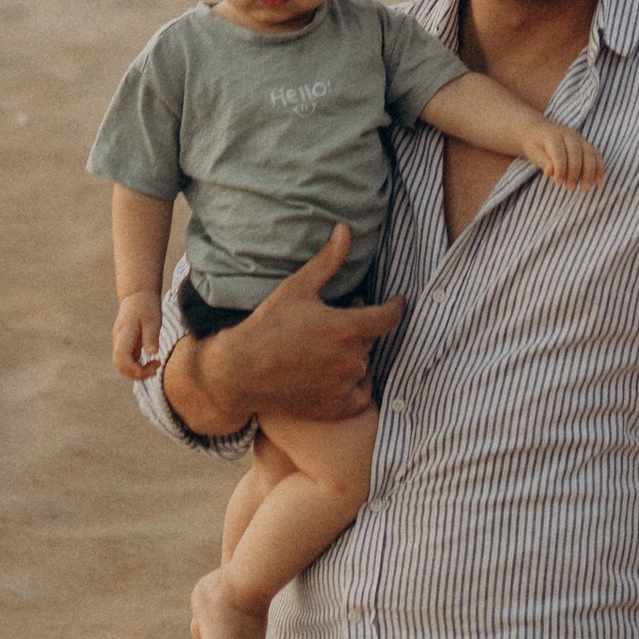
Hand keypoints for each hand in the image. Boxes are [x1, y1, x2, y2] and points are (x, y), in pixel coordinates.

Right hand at [113, 289, 162, 379]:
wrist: (137, 295)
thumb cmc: (146, 306)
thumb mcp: (153, 319)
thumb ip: (151, 336)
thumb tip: (152, 354)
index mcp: (124, 333)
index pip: (121, 358)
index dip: (134, 369)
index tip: (153, 367)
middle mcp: (118, 340)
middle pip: (120, 366)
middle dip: (136, 373)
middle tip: (156, 368)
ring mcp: (120, 344)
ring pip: (123, 365)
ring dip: (137, 371)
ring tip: (156, 365)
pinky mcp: (125, 345)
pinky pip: (128, 361)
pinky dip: (138, 366)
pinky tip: (152, 362)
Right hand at [162, 226, 401, 438]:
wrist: (241, 373)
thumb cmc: (268, 326)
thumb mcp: (298, 288)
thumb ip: (328, 261)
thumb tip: (345, 229)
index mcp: (346, 329)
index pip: (388, 317)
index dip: (395, 307)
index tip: (398, 301)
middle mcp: (350, 360)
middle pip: (371, 339)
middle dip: (361, 326)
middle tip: (342, 317)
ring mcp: (343, 386)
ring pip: (363, 365)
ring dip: (355, 354)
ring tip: (333, 345)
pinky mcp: (334, 408)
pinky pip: (361, 395)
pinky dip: (357, 385)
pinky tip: (342, 374)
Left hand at [522, 120, 605, 188]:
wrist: (539, 130)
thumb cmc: (535, 145)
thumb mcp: (533, 153)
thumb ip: (543, 162)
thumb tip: (550, 172)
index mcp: (553, 136)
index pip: (559, 152)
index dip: (560, 168)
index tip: (558, 183)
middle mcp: (568, 135)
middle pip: (576, 152)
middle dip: (575, 172)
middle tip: (570, 188)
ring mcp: (579, 138)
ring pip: (589, 153)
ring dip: (589, 172)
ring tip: (585, 187)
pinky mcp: (586, 144)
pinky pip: (596, 155)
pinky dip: (599, 168)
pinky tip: (597, 182)